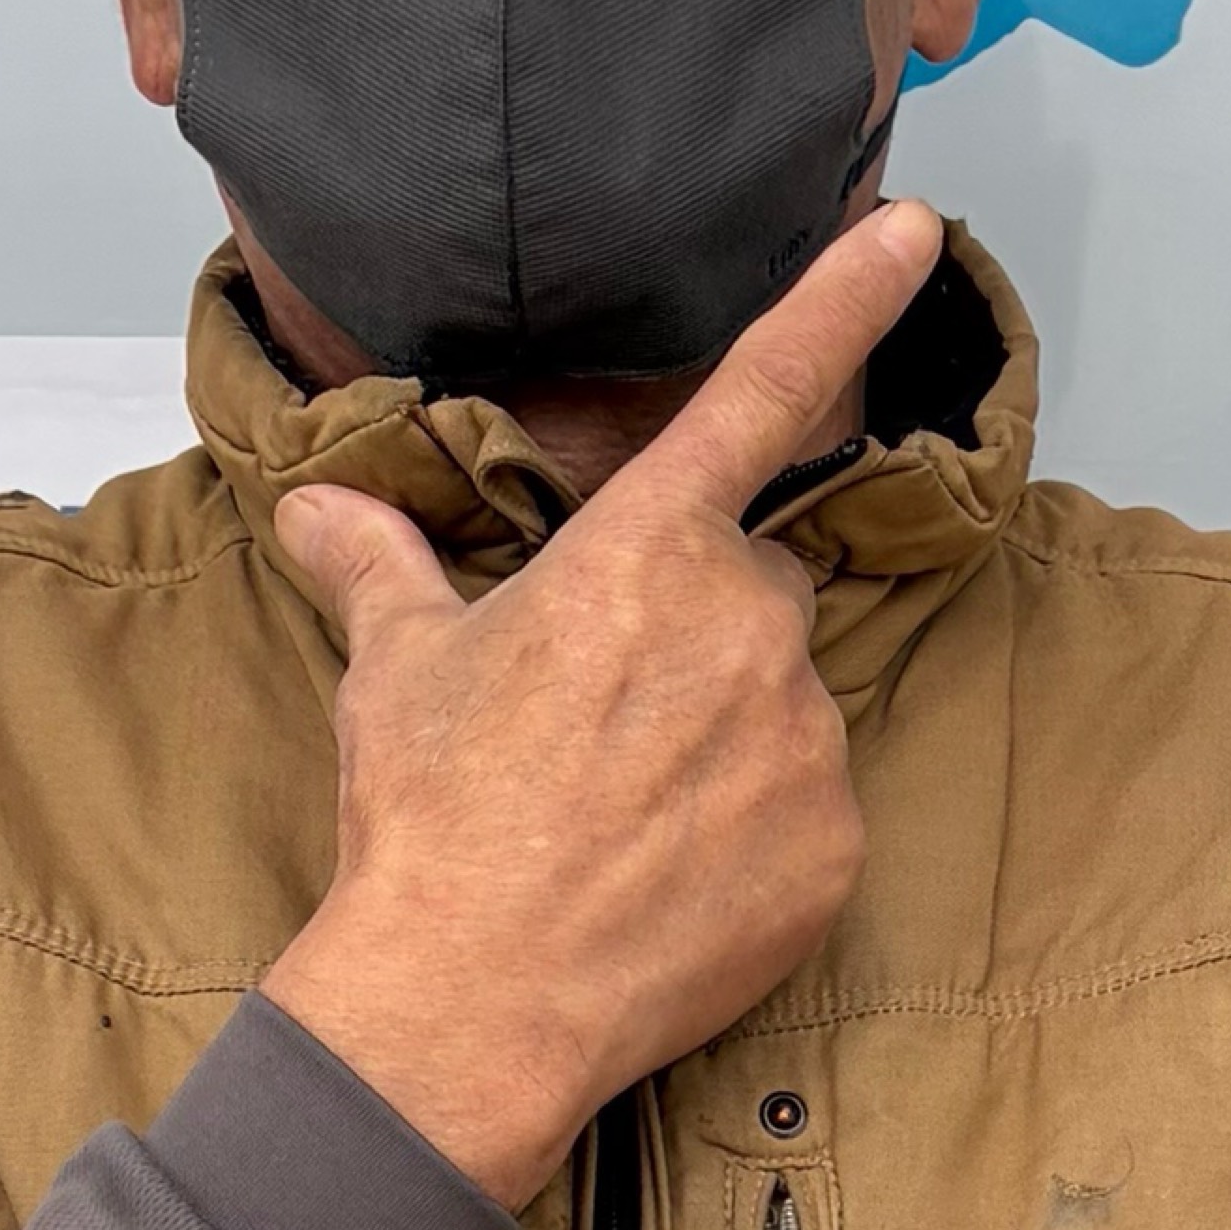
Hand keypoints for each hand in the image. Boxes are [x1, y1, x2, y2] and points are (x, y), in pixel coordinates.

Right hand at [256, 206, 947, 1210]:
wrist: (469, 1002)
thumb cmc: (429, 823)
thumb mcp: (395, 672)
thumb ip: (379, 566)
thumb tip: (317, 507)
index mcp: (644, 556)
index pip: (758, 393)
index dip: (839, 298)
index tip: (913, 227)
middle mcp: (745, 627)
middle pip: (754, 592)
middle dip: (697, 637)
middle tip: (602, 727)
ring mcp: (803, 742)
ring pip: (783, 707)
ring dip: (727, 741)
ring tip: (626, 820)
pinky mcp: (835, 852)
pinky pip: (810, 814)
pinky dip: (758, 838)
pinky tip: (674, 883)